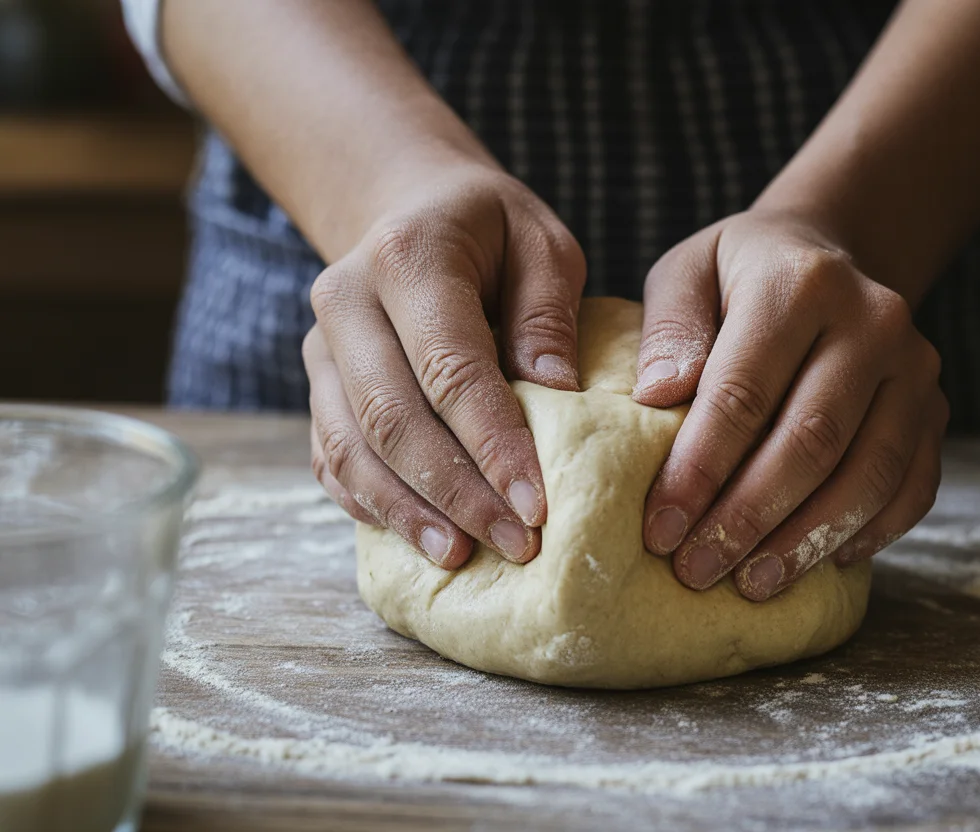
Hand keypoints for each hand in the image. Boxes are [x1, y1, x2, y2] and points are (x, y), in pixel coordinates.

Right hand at [304, 164, 585, 568]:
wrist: (408, 211)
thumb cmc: (490, 232)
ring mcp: (320, 348)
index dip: (493, 443)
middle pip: (391, 417)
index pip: (450, 368)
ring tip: (462, 556)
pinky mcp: (317, 386)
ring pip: (350, 448)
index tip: (538, 504)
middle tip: (515, 544)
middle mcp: (345, 301)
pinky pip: (331, 457)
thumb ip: (548, 312)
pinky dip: (372, 503)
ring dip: (407, 510)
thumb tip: (559, 395)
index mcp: (407, 257)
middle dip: (456, 491)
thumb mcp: (542, 244)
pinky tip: (419, 536)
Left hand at [632, 208, 947, 599]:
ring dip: (808, 540)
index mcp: (801, 284)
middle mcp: (873, 321)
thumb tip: (657, 398)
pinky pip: (914, 487)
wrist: (829, 252)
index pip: (744, 392)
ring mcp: (916, 368)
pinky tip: (821, 562)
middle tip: (697, 570)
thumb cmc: (739, 276)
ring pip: (871, 473)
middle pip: (812, 441)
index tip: (660, 529)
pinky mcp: (936, 408)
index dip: (700, 469)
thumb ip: (669, 330)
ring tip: (752, 584)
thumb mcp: (686, 274)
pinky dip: (871, 533)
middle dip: (749, 517)